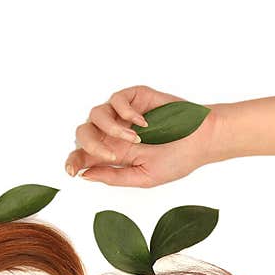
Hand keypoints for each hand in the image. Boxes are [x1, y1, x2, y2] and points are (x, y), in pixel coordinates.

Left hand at [64, 85, 222, 187]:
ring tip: (134, 139)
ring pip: (96, 114)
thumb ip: (114, 177)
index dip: (74, 161)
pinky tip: (144, 124)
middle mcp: (114, 133)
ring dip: (111, 129)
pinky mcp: (135, 97)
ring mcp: (123, 114)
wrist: (202, 139)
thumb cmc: (177, 159)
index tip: (72, 170)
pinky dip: (127, 112)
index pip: (84, 155)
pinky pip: (116, 99)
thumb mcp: (143, 177)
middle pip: (83, 133)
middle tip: (110, 155)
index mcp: (114, 154)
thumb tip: (86, 175)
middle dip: (91, 145)